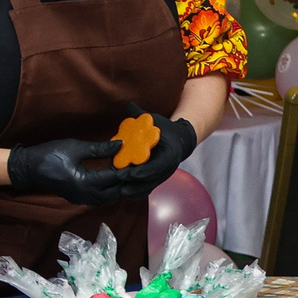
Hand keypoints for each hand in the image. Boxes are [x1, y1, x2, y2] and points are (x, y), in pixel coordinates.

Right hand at [8, 136, 122, 203]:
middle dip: (126, 181)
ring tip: (124, 170)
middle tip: (133, 165)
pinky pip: (100, 198)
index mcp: (85, 182)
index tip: (137, 158)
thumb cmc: (50, 154)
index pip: (114, 178)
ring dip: (118, 186)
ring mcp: (82, 199)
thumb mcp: (76, 147)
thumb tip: (120, 145)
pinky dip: (109, 189)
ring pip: (109, 198)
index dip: (127, 168)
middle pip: (115, 193)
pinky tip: (112, 176)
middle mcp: (86, 195)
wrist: (28, 168)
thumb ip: (99, 149)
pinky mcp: (79, 199)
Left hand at [80, 103, 200, 201]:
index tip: (127, 172)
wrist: (179, 140)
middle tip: (118, 179)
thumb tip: (128, 104)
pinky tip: (125, 192)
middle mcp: (168, 168)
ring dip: (135, 190)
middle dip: (134, 182)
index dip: (142, 171)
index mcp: (170, 154)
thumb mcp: (155, 120)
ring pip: (149, 187)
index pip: (157, 166)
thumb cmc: (164, 128)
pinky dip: (138, 192)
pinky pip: (148, 189)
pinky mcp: (158, 179)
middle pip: (151, 180)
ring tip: (119, 189)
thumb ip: (141, 115)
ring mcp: (163, 175)